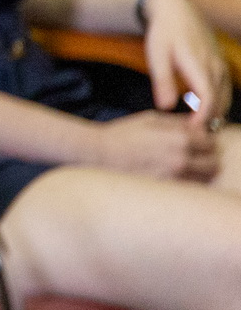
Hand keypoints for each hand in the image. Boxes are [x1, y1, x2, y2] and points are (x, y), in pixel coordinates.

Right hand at [84, 110, 217, 181]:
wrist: (97, 154)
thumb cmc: (121, 134)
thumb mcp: (150, 119)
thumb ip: (179, 123)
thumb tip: (199, 128)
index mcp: (180, 139)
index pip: (211, 143)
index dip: (204, 141)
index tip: (194, 143)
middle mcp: (181, 160)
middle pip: (213, 165)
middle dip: (205, 160)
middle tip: (190, 157)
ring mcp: (173, 178)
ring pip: (202, 180)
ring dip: (195, 174)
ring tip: (177, 168)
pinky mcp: (163, 191)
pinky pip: (184, 190)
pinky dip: (182, 184)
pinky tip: (166, 177)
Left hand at [142, 0, 231, 129]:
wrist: (177, 11)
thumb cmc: (163, 34)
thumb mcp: (156, 55)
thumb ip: (161, 81)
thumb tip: (166, 107)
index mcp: (199, 65)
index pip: (208, 98)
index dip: (202, 118)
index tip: (191, 133)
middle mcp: (215, 67)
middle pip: (219, 101)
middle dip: (209, 121)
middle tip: (193, 139)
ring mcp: (220, 65)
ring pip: (225, 96)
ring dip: (215, 114)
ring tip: (199, 131)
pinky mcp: (220, 65)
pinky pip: (225, 89)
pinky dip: (218, 104)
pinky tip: (206, 114)